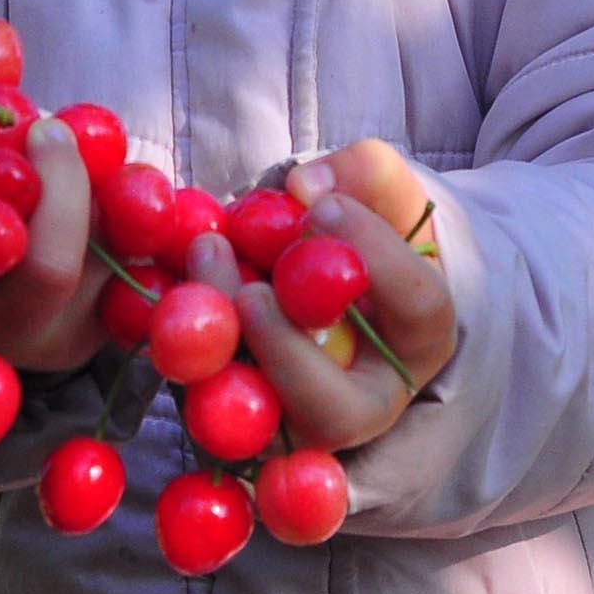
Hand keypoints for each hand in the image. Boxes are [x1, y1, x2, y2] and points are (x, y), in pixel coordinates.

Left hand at [185, 138, 455, 452]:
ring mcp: (292, 419)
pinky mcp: (230, 412)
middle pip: (334, 412)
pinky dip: (179, 340)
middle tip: (253, 295)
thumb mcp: (383, 191)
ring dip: (219, 342)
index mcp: (419, 340)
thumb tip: (303, 187)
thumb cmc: (361, 233)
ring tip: (206, 254)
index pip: (418, 310)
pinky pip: (199, 395)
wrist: (320, 274)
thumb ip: (363, 174)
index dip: (378, 259)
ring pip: (252, 411)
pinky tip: (174, 276)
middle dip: (287, 354)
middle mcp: (362, 402)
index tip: (325, 209)